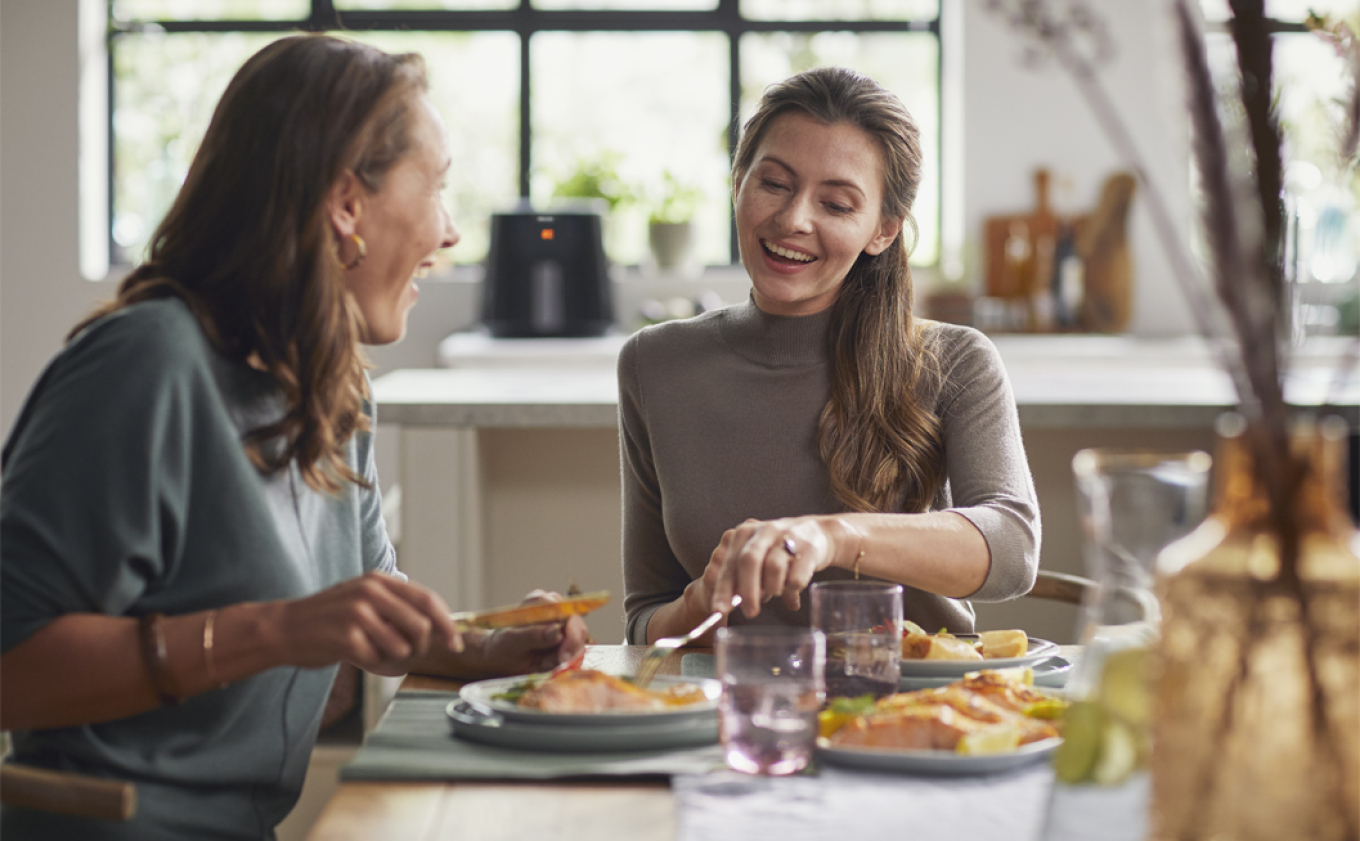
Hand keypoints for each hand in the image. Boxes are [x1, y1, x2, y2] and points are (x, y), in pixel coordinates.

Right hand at [267, 572, 461, 676]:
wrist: (283, 629)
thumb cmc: (328, 619)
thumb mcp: (363, 600)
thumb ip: (397, 607)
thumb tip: (440, 627)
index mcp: (379, 581)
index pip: (428, 600)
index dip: (446, 623)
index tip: (455, 643)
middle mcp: (371, 591)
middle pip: (422, 626)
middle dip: (421, 649)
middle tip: (407, 657)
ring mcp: (358, 613)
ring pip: (403, 647)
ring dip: (394, 659)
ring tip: (373, 654)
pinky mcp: (346, 637)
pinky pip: (378, 661)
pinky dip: (373, 666)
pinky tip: (357, 658)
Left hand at [471, 590, 589, 675]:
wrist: (500, 658)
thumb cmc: (502, 646)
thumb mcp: (511, 642)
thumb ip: (533, 635)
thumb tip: (556, 631)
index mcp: (540, 602)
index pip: (563, 610)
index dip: (567, 632)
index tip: (561, 655)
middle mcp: (555, 608)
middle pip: (576, 625)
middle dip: (570, 648)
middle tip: (557, 664)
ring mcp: (563, 623)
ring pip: (579, 639)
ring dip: (566, 656)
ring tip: (545, 663)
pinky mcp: (568, 638)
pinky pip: (577, 649)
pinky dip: (566, 661)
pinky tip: (549, 664)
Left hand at [709, 517, 834, 617]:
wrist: (816, 532)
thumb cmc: (779, 550)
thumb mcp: (758, 558)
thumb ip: (741, 579)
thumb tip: (726, 607)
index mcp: (745, 533)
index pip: (729, 564)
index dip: (723, 589)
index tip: (718, 610)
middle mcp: (764, 531)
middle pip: (749, 561)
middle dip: (747, 591)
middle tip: (750, 613)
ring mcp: (787, 536)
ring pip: (773, 567)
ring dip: (773, 588)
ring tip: (776, 591)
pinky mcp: (808, 547)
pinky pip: (796, 577)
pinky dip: (792, 590)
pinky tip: (793, 589)